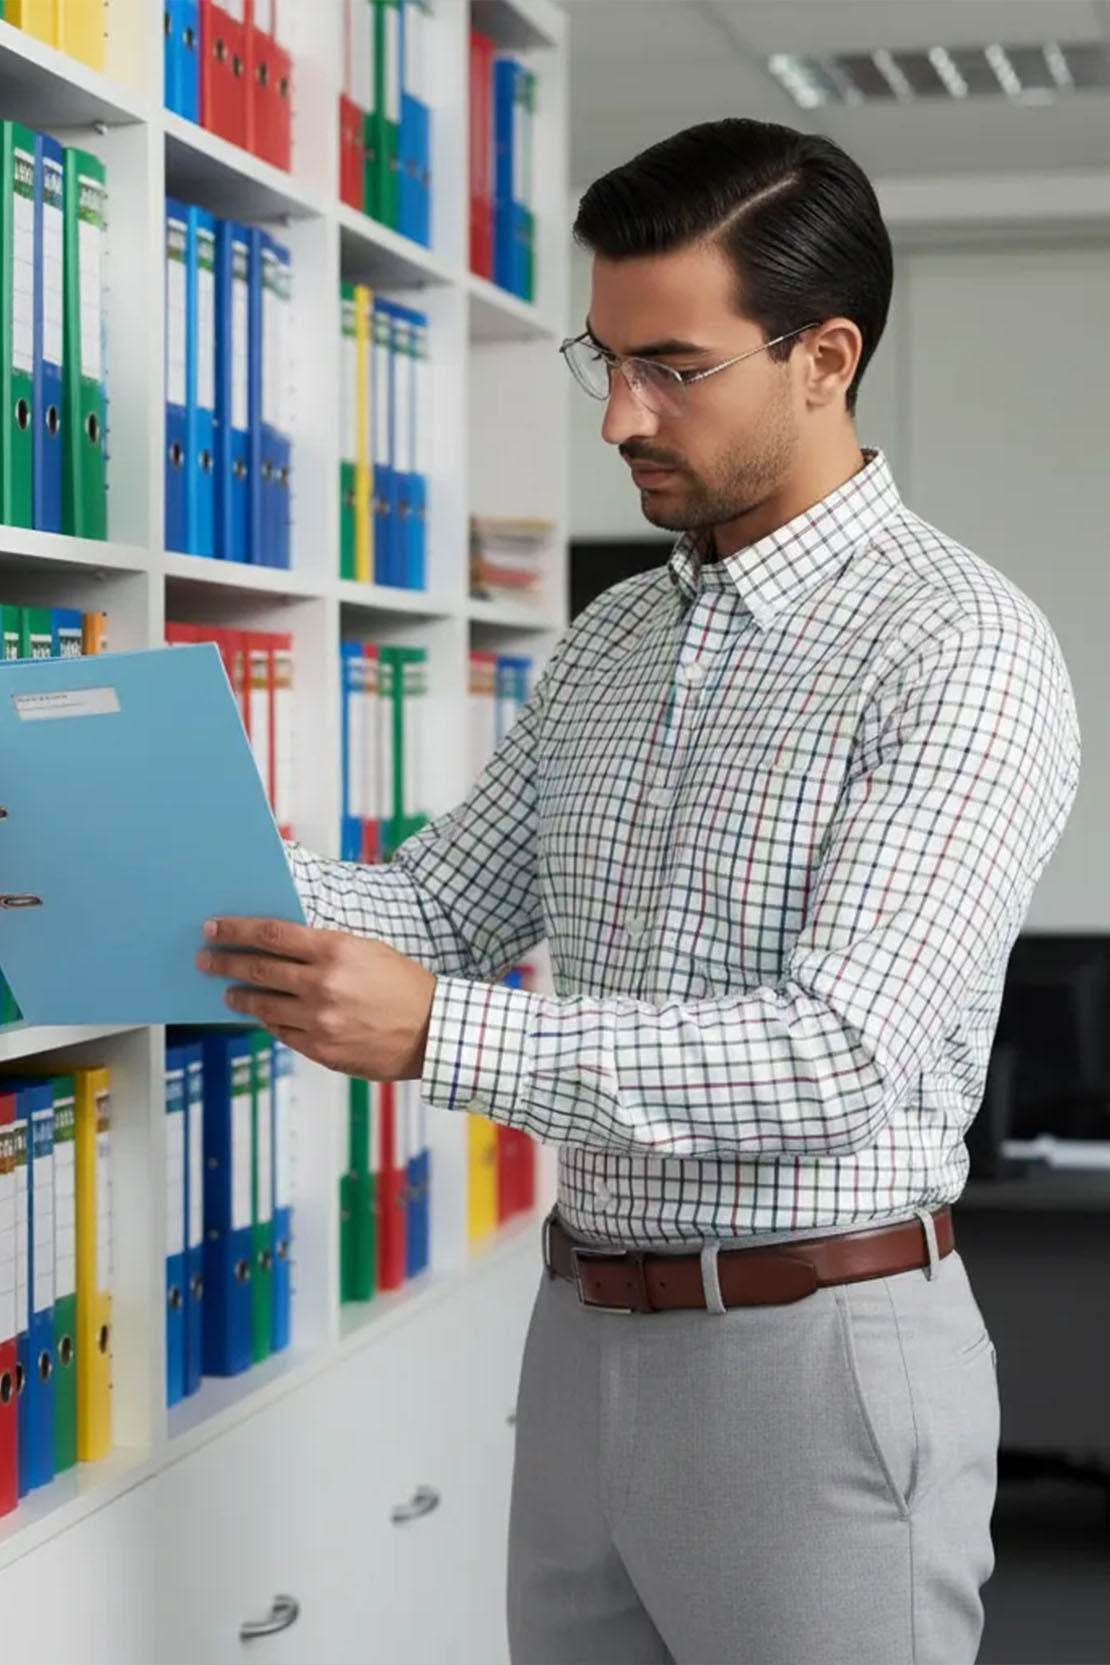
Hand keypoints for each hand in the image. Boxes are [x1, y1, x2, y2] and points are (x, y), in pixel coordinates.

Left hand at [196, 917, 437, 1080]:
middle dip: (225, 962)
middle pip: (258, 969)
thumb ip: (323, 948)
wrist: (432, 1031)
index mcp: (335, 951)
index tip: (213, 928)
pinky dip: (269, 1021)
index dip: (235, 930)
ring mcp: (319, 1020)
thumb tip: (279, 946)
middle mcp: (322, 984)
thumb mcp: (366, 950)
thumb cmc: (403, 985)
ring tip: (228, 992)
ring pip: (262, 1005)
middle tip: (205, 959)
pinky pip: (281, 1032)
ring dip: (240, 996)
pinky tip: (263, 1014)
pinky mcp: (321, 1049)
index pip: (270, 935)